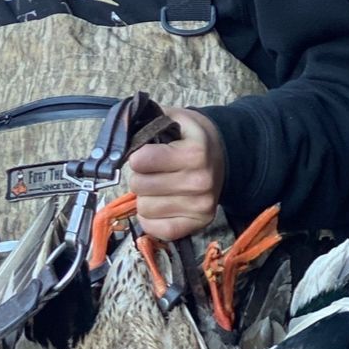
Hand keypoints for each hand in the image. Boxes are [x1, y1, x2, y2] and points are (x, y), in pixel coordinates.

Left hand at [126, 107, 224, 240]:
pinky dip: (151, 219)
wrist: (227, 157)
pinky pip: (156, 230)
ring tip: (159, 188)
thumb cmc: (194, 139)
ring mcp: (200, 206)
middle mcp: (200, 181)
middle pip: (139, 186)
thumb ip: (149, 119)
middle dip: (140, 177)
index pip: (141, 161)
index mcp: (194, 153)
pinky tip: (160, 205)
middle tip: (152, 172)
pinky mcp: (198, 224)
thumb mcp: (176, 118)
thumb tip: (121, 128)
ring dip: (146, 198)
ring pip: (144, 209)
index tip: (144, 155)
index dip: (137, 157)